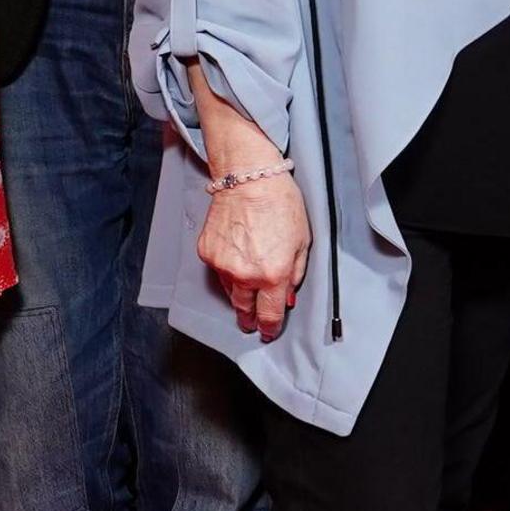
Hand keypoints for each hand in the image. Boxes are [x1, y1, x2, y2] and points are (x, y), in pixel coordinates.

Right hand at [199, 174, 312, 340]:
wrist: (249, 178)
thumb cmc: (280, 203)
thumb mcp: (302, 242)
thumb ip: (295, 274)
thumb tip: (287, 296)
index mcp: (273, 275)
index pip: (270, 315)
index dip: (270, 327)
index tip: (269, 332)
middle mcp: (245, 275)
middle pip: (245, 310)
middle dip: (250, 317)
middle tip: (252, 321)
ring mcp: (223, 265)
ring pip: (230, 292)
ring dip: (239, 293)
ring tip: (247, 284)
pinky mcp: (207, 253)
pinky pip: (218, 272)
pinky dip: (226, 271)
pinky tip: (236, 258)